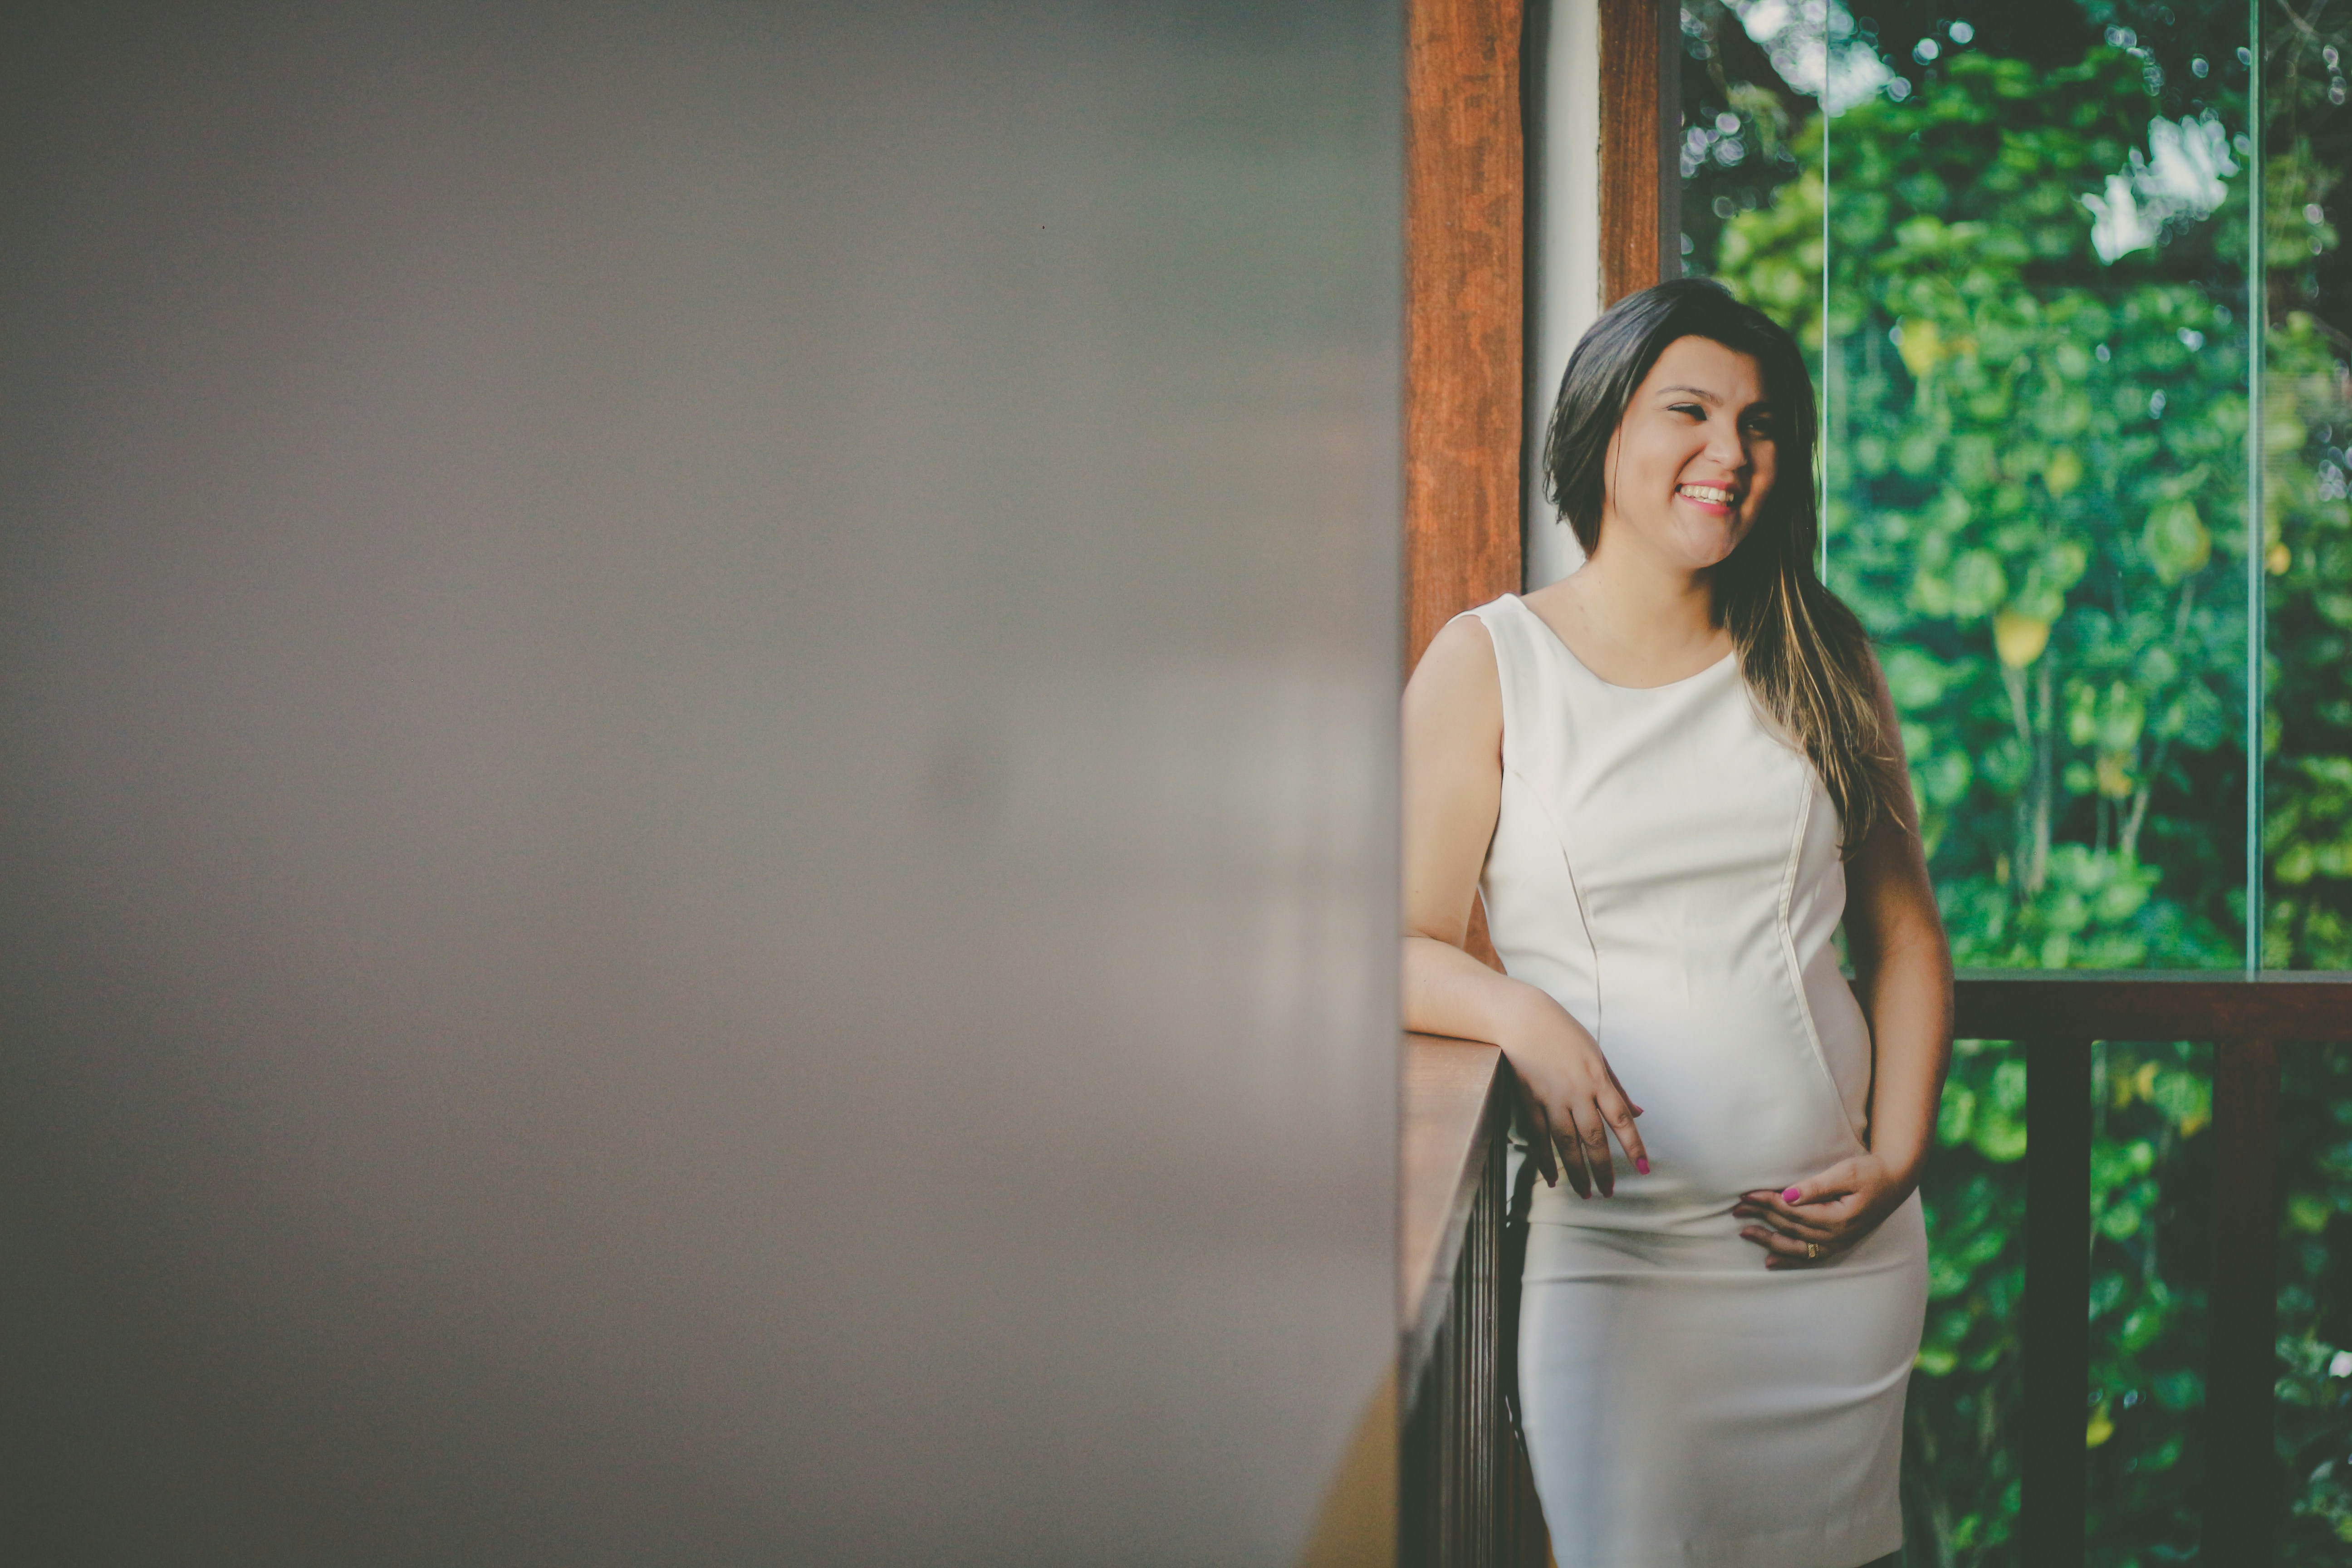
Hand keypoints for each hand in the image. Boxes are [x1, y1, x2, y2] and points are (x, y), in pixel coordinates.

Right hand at [1498, 992, 1647, 1197]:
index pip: (1620, 1118)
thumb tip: (1638, 1113)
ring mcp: (1551, 1097)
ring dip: (1576, 1171)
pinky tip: (1552, 1177)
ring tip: (1585, 1193)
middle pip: (1593, 1138)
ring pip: (1566, 1142)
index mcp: (1597, 1079)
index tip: (1643, 1168)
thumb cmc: (1563, 1033)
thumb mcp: (1597, 1055)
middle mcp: (1576, 1091)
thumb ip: (1617, 1087)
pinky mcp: (1529, 1100)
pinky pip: (1538, 1136)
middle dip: (1602, 1168)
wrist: (1522, 1018)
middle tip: (1608, 1192)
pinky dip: (1545, 1159)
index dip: (1633, 1145)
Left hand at [1735, 1153, 1908, 1268]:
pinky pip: (1809, 1257)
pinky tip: (1770, 1261)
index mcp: (1837, 1218)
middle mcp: (1836, 1236)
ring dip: (1768, 1240)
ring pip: (1796, 1246)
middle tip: (1737, 1209)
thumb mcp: (1846, 1173)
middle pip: (1790, 1227)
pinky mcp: (1838, 1244)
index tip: (1746, 1194)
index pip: (1792, 1211)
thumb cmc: (1871, 1172)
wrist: (1896, 1182)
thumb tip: (1787, 1196)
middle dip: (1761, 1217)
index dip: (1767, 1202)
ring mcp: (1837, 1243)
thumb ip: (1816, 1187)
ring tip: (1744, 1233)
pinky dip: (1789, 1259)